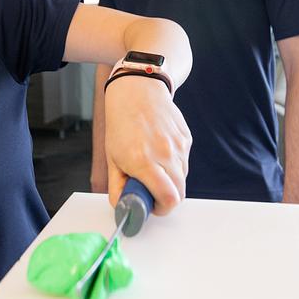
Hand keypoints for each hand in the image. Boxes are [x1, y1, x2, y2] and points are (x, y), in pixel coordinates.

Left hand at [103, 75, 190, 215]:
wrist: (137, 90)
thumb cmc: (121, 123)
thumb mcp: (112, 157)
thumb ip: (118, 186)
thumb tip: (123, 208)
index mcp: (143, 161)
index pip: (168, 199)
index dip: (161, 208)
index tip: (151, 204)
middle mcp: (165, 154)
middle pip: (179, 193)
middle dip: (166, 198)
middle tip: (150, 190)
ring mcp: (179, 146)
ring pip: (182, 178)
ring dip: (170, 180)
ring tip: (153, 166)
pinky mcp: (186, 138)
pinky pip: (184, 162)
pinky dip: (174, 165)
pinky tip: (160, 151)